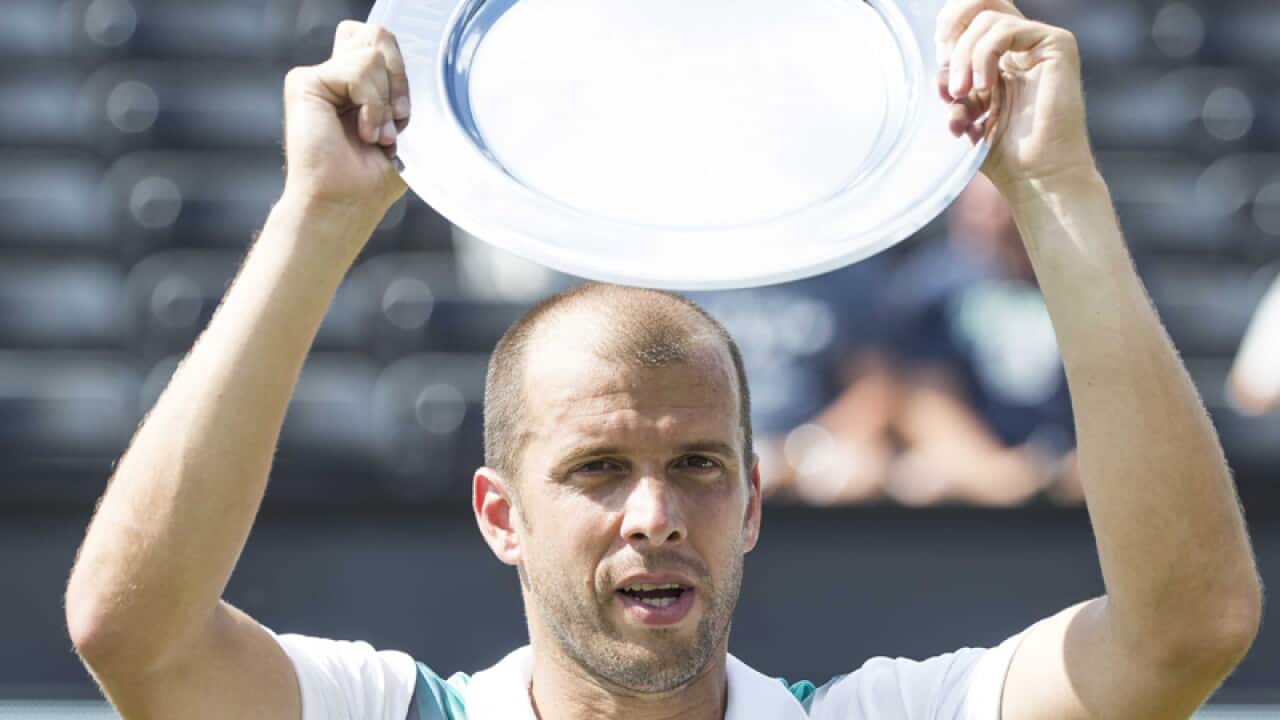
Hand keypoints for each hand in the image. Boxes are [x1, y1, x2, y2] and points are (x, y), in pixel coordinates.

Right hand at [282, 21, 410, 218]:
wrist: (345, 205)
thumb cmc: (372, 180)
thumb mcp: (399, 128)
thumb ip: (398, 90)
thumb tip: (415, 64)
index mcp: (355, 87)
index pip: (381, 43)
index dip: (400, 71)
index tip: (404, 115)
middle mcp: (334, 78)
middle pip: (377, 36)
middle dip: (399, 79)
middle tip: (396, 121)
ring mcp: (318, 79)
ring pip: (372, 53)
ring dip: (385, 101)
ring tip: (376, 135)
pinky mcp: (304, 82)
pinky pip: (359, 69)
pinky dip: (372, 105)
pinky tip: (364, 133)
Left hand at [936, 0, 1092, 192]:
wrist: (1036, 176)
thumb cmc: (1003, 153)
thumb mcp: (965, 112)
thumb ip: (953, 82)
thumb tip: (938, 67)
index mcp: (999, 57)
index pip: (969, 17)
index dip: (946, 33)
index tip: (940, 75)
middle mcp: (1020, 45)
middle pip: (979, 2)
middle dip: (949, 28)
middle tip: (945, 69)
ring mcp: (1039, 43)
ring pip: (987, 18)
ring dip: (963, 57)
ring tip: (961, 95)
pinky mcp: (1057, 45)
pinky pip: (1006, 29)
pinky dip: (984, 55)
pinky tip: (984, 88)